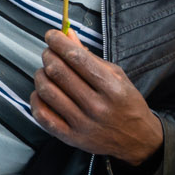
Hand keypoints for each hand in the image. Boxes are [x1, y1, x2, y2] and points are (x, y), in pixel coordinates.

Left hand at [31, 30, 164, 166]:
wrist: (138, 140)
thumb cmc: (126, 104)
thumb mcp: (117, 76)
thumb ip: (90, 56)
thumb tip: (68, 34)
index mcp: (112, 88)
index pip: (77, 58)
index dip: (59, 42)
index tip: (52, 35)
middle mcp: (96, 106)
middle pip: (58, 72)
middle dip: (48, 55)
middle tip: (49, 52)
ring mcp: (82, 123)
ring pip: (46, 91)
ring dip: (41, 75)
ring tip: (46, 71)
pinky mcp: (70, 137)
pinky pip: (42, 115)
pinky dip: (36, 99)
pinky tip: (41, 92)